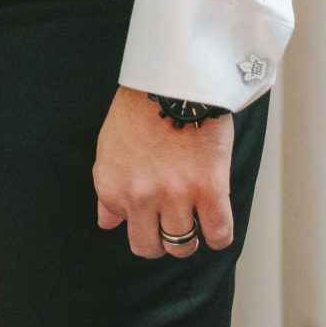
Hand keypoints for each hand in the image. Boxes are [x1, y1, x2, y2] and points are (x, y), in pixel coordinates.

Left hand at [92, 86, 234, 258]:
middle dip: (160, 240)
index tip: (150, 207)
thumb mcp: (109, 147)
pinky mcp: (209, 190)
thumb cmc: (141, 108)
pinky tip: (215, 227)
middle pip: (150, 247)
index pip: (123, 227)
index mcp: (111, 186)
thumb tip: (107, 222)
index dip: (139, 219)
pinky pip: (218, 234)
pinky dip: (218, 237)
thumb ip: (108, 190)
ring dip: (188, 238)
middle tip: (171, 224)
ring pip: (182, 245)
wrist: (174, 79)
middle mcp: (139, 197)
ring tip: (193, 220)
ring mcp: (175, 196)